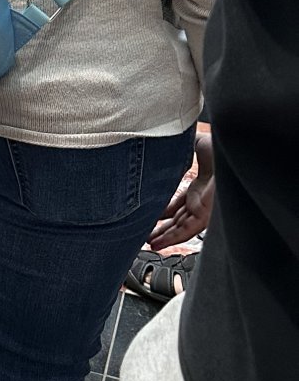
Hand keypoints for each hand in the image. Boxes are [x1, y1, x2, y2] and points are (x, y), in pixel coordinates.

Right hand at [148, 124, 213, 250]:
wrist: (232, 155)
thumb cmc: (220, 149)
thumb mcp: (195, 145)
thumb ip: (181, 147)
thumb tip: (166, 137)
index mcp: (199, 185)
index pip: (178, 202)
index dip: (164, 209)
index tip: (151, 214)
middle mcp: (200, 200)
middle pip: (178, 218)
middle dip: (162, 227)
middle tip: (147, 234)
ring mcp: (203, 209)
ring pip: (180, 227)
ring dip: (163, 236)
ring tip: (149, 243)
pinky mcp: (205, 216)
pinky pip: (185, 231)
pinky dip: (170, 238)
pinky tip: (158, 243)